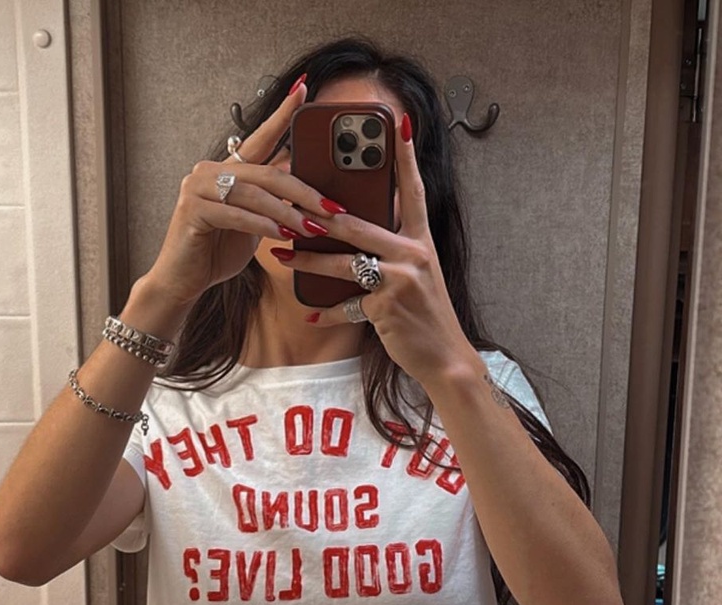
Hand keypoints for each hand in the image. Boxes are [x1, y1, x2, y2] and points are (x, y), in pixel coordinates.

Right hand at [142, 78, 343, 307]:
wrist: (183, 280)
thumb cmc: (217, 252)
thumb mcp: (253, 223)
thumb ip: (271, 202)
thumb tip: (304, 186)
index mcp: (226, 168)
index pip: (259, 137)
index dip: (282, 114)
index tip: (303, 89)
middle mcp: (209, 170)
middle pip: (266, 173)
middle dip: (303, 192)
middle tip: (330, 208)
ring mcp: (197, 188)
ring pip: (253, 194)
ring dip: (286, 213)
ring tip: (310, 229)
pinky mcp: (191, 210)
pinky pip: (235, 214)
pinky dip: (262, 226)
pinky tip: (281, 236)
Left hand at [279, 114, 477, 385]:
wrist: (445, 358)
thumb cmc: (426, 316)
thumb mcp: (418, 276)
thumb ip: (394, 251)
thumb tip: (360, 230)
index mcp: (421, 241)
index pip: (413, 191)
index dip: (405, 157)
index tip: (397, 123)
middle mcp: (413, 254)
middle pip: (357, 225)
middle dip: (318, 216)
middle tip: (288, 204)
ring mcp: (400, 280)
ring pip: (344, 262)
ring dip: (309, 259)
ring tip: (282, 254)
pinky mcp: (387, 308)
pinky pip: (347, 305)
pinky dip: (327, 311)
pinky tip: (310, 313)